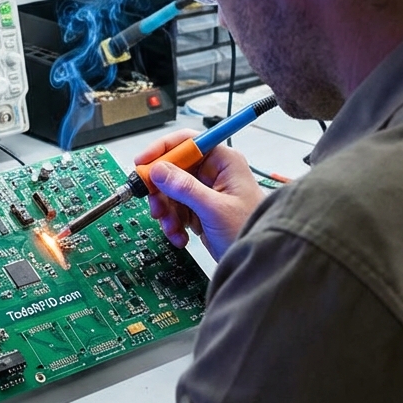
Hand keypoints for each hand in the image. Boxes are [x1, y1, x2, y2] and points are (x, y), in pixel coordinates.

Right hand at [134, 128, 264, 260]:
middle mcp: (214, 173)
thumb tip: (159, 170)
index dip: (163, 149)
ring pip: (171, 192)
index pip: (187, 142)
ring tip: (172, 226)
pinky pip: (176, 209)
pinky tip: (181, 235)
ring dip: (167, 211)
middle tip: (155, 204)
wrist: (258, 260)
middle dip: (161, 189)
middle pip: (174, 168)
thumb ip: (185, 188)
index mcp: (223, 161)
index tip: (143, 163)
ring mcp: (206, 192)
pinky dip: (173, 223)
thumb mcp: (215, 208)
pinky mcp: (200, 210)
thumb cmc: (251, 228)